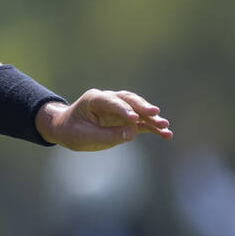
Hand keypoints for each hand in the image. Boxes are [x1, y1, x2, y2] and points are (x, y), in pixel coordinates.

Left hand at [36, 89, 171, 151]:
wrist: (67, 130)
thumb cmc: (71, 131)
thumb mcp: (83, 136)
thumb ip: (106, 135)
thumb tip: (131, 134)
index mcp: (94, 99)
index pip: (111, 101)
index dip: (122, 109)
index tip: (133, 118)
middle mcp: (109, 100)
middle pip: (129, 100)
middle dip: (142, 107)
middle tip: (155, 113)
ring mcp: (119, 109)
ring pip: (138, 110)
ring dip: (152, 118)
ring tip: (165, 126)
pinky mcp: (126, 120)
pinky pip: (142, 123)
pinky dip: (153, 128)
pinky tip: (167, 135)